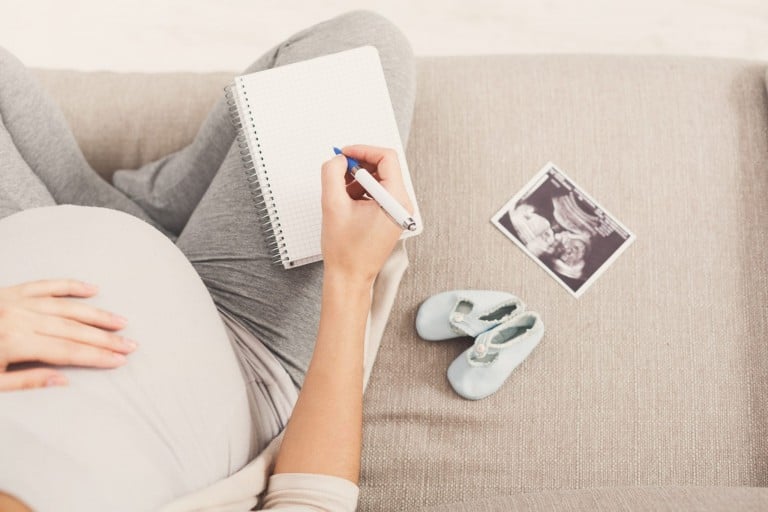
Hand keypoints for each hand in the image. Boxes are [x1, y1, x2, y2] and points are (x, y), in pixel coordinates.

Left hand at [0, 279, 135, 390]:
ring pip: (67, 306)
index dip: (96, 356)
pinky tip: (91, 289)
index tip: (118, 360)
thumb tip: (62, 381)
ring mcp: (16, 301)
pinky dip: (71, 286)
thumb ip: (24, 382)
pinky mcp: (12, 291)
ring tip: (119, 322)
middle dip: (105, 339)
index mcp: (13, 342)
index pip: (66, 351)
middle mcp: (18, 318)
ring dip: (96, 315)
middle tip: (129, 344)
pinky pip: (47, 284)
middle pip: (73, 329)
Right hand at [320, 145, 413, 284]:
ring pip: (379, 179)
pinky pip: (378, 193)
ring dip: (358, 179)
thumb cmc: (345, 251)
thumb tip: (338, 159)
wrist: (349, 277)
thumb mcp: (332, 204)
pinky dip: (361, 191)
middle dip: (358, 166)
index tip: (344, 154)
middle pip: (384, 167)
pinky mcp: (392, 217)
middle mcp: (403, 205)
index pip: (386, 158)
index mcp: (395, 200)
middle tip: (339, 171)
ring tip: (341, 193)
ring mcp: (399, 211)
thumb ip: (332, 173)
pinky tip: (347, 202)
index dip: (363, 150)